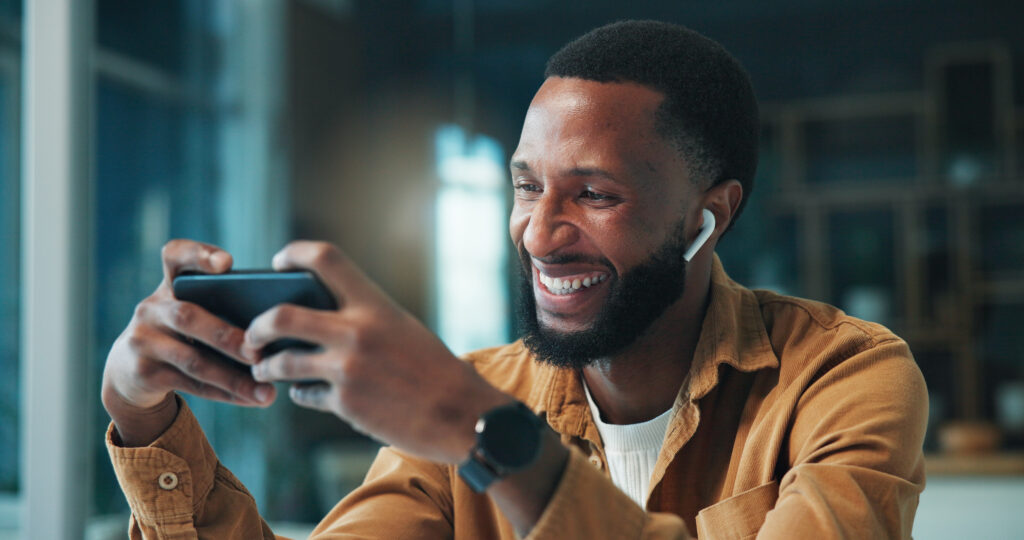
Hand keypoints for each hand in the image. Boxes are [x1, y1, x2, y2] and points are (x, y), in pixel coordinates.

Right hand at [102, 239, 275, 445]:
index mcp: (169, 284)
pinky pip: (192, 385)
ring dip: (234, 378)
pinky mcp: (143, 373)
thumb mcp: (192, 311)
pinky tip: (253, 398)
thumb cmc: (182, 333)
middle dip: (227, 337)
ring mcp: (143, 341)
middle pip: (188, 317)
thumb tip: (279, 327)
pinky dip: (226, 393)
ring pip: (193, 360)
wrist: (129, 370)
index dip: (199, 255)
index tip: (227, 264)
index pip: (175, 256)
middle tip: (259, 353)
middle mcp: (151, 308)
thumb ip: (223, 308)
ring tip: (267, 392)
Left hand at [245, 241, 510, 463]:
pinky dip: (300, 393)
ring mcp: (347, 370)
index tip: (278, 262)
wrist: (462, 414)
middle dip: (257, 325)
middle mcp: (356, 332)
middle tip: (252, 332)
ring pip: (282, 362)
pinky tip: (305, 393)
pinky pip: (304, 394)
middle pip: (281, 315)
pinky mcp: (345, 405)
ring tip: (263, 367)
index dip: (293, 253)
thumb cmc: (434, 368)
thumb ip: (362, 317)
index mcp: (375, 304)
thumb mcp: (401, 327)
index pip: (325, 258)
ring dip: (266, 365)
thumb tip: (317, 317)